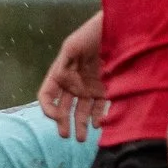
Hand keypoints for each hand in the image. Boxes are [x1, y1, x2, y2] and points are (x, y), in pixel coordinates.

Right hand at [37, 12, 108, 138]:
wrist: (120, 29)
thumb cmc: (94, 33)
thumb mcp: (72, 47)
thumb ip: (62, 67)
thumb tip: (59, 85)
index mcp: (60, 74)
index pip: (47, 96)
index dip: (48, 108)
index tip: (56, 117)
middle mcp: (73, 83)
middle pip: (63, 108)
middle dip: (63, 123)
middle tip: (66, 135)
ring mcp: (90, 87)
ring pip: (81, 112)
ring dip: (80, 125)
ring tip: (81, 139)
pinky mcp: (106, 90)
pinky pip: (100, 108)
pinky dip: (98, 118)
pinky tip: (98, 125)